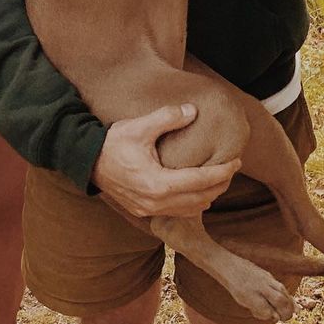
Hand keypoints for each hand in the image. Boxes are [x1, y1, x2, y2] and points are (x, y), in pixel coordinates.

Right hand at [92, 103, 239, 217]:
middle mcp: (155, 202)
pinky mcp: (144, 211)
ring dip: (207, 196)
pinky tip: (196, 191)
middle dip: (220, 185)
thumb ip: (167, 118)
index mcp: (157, 183)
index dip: (222, 172)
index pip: (200, 181)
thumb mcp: (140, 126)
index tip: (236, 161)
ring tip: (218, 178)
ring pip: (190, 210)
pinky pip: (176, 212)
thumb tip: (193, 110)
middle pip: (200, 199)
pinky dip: (192, 203)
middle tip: (232, 168)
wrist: (87, 161)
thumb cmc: (112, 143)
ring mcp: (149, 210)